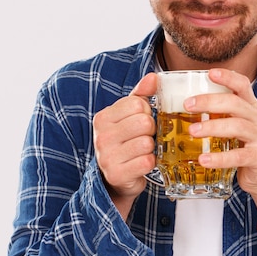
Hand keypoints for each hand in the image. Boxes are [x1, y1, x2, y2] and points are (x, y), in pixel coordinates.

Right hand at [93, 73, 156, 217]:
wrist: (114, 178)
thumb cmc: (124, 142)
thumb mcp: (128, 116)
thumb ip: (141, 94)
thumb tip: (155, 76)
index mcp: (103, 117)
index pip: (137, 103)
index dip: (146, 112)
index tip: (141, 121)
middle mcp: (101, 136)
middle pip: (144, 122)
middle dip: (151, 130)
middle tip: (144, 137)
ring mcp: (107, 156)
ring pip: (147, 143)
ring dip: (151, 148)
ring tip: (142, 151)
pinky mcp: (117, 174)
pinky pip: (147, 162)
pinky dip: (150, 163)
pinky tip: (142, 164)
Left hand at [184, 68, 256, 200]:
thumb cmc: (243, 148)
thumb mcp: (233, 127)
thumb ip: (217, 116)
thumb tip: (184, 106)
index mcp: (250, 108)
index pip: (243, 85)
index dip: (228, 77)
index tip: (209, 73)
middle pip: (235, 103)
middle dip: (210, 101)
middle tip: (187, 104)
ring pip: (237, 126)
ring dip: (212, 127)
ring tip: (192, 131)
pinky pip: (239, 156)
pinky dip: (220, 158)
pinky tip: (203, 160)